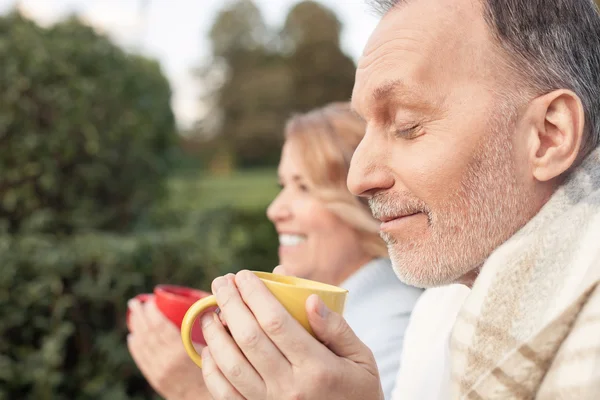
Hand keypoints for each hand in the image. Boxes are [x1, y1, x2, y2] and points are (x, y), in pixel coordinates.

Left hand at [127, 298, 210, 399]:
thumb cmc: (217, 374)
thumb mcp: (215, 351)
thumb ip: (213, 331)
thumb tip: (214, 310)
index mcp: (180, 352)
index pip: (159, 327)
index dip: (152, 312)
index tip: (150, 300)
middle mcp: (165, 361)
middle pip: (147, 334)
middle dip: (139, 316)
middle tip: (135, 302)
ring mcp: (158, 371)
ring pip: (142, 346)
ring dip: (136, 328)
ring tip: (133, 314)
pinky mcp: (156, 380)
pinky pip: (141, 360)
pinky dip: (135, 347)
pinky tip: (132, 337)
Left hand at [200, 270, 383, 399]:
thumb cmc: (358, 391)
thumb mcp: (361, 358)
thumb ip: (337, 328)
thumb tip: (310, 298)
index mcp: (318, 368)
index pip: (277, 322)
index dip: (255, 295)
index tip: (244, 275)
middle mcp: (290, 388)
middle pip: (249, 338)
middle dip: (230, 304)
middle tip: (221, 282)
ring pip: (231, 365)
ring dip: (215, 334)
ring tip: (211, 312)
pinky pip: (226, 394)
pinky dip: (212, 370)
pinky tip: (209, 349)